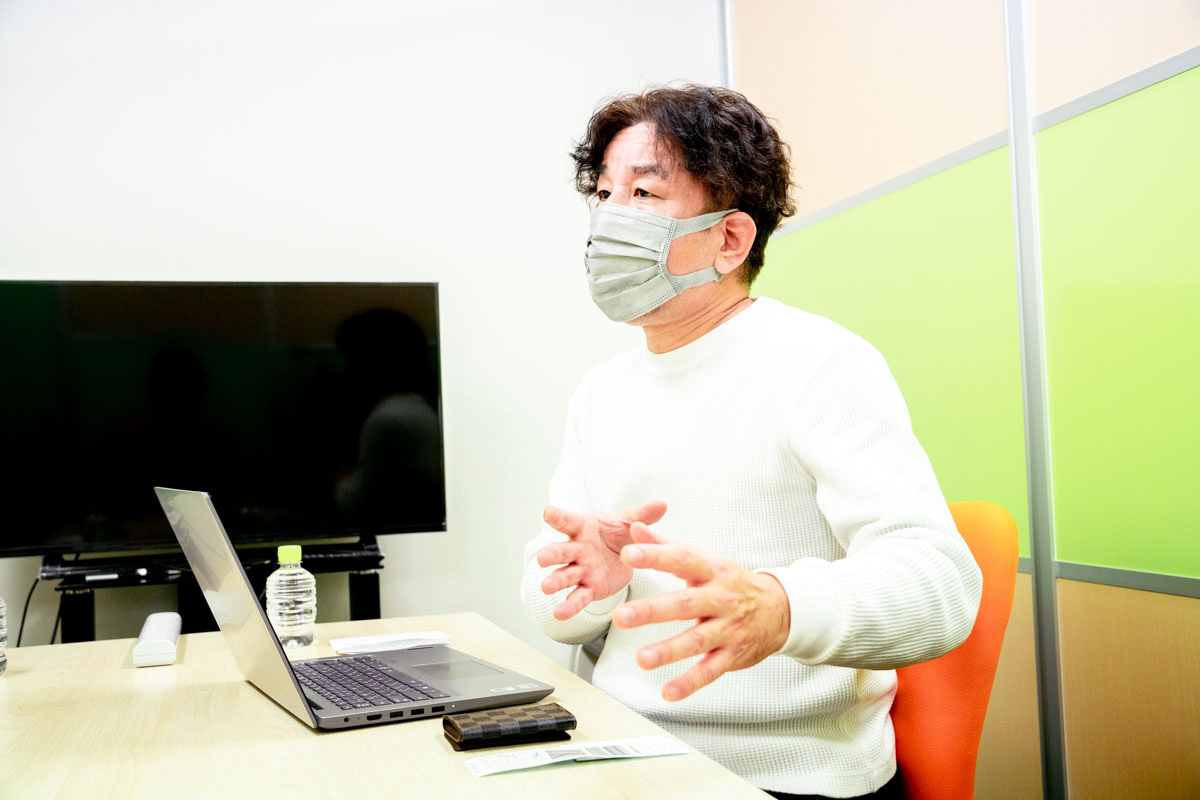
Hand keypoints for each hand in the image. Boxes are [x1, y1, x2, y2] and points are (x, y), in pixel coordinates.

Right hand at [537, 501, 667, 620]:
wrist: (621, 556)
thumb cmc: (617, 534)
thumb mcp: (630, 523)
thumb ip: (643, 516)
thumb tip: (662, 505)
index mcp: (584, 528)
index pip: (569, 521)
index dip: (559, 517)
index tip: (548, 513)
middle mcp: (578, 549)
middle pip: (562, 551)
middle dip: (552, 554)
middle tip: (542, 557)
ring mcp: (580, 570)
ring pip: (565, 575)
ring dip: (555, 581)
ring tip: (546, 587)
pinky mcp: (588, 588)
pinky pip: (577, 597)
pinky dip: (569, 606)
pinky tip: (560, 614)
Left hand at [612, 523, 789, 701]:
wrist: (778, 609)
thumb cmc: (731, 583)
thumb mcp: (704, 559)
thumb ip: (666, 545)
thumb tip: (634, 529)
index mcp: (712, 570)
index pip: (682, 560)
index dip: (656, 556)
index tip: (629, 554)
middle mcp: (721, 599)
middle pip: (685, 604)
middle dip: (652, 611)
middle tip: (621, 617)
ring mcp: (728, 628)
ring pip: (697, 640)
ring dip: (669, 651)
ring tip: (642, 659)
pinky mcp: (732, 655)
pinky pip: (710, 670)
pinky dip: (690, 683)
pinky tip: (669, 692)